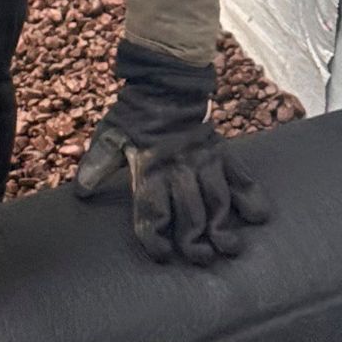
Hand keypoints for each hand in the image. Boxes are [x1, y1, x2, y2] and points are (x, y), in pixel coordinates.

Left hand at [74, 39, 268, 266]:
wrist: (167, 83)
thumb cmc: (135, 114)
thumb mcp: (109, 136)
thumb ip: (96, 164)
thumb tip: (81, 191)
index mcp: (149, 169)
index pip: (152, 210)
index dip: (155, 237)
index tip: (162, 256)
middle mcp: (179, 169)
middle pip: (189, 212)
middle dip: (195, 240)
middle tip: (200, 259)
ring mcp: (204, 161)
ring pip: (217, 199)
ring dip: (224, 225)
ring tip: (230, 248)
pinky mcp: (222, 152)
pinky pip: (240, 176)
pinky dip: (251, 196)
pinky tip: (259, 216)